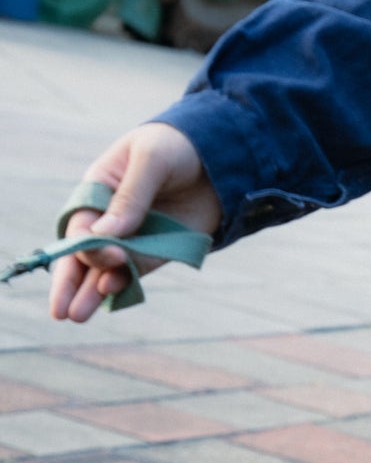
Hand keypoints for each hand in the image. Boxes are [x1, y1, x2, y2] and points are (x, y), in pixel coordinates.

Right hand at [48, 124, 221, 323]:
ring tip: (76, 314)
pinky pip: (136, 273)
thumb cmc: (176, 148)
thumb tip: (105, 235)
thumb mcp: (151, 160)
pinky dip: (123, 286)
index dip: (86, 244)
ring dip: (91, 292)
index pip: (80, 224)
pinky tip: (110, 296)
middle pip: (83, 254)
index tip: (110, 254)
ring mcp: (133, 238)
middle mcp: (109, 218)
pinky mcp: (157, 252)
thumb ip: (129, 197)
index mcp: (98, 190)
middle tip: (60, 310)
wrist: (218, 159)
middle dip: (69, 281)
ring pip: (105, 270)